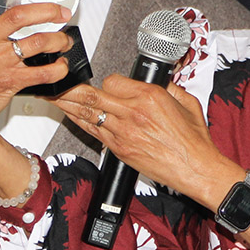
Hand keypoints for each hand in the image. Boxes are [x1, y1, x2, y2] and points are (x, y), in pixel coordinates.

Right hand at [0, 0, 70, 194]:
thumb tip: (1, 7)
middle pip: (20, 15)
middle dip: (48, 10)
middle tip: (63, 11)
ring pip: (37, 42)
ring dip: (58, 40)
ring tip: (64, 41)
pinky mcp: (9, 81)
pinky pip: (42, 72)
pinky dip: (57, 68)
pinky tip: (60, 66)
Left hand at [53, 76, 236, 209]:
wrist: (196, 168)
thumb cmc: (193, 140)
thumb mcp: (187, 102)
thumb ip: (169, 88)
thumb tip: (158, 82)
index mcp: (149, 97)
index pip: (113, 81)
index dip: (108, 80)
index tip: (109, 83)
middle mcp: (132, 113)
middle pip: (93, 96)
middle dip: (72, 88)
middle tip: (58, 81)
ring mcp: (123, 133)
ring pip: (88, 114)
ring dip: (68, 103)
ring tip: (54, 95)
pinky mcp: (120, 149)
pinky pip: (93, 132)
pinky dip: (79, 122)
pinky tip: (70, 115)